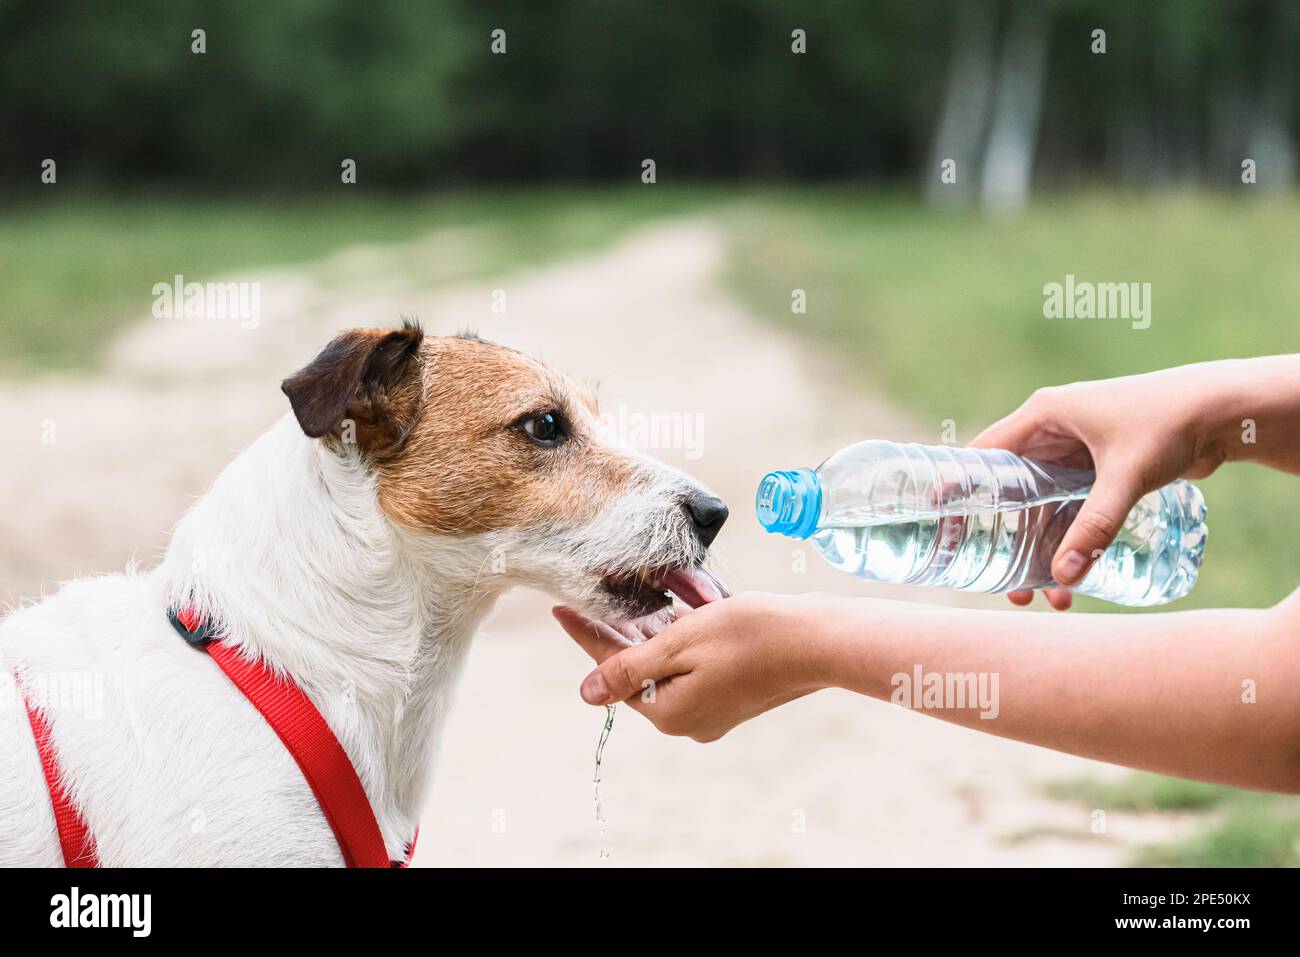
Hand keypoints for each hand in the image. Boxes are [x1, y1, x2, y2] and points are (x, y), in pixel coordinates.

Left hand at [553, 593, 834, 741]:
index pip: (612, 670)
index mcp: (668, 712)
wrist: (818, 641)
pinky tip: (684, 612)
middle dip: (625, 631)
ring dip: (658, 632)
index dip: (586, 634)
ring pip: (668, 666)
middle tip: (601, 593)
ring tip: (647, 597)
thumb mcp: (681, 643)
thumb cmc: (751, 635)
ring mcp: (712, 712)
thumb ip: (631, 667)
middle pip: (640, 670)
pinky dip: (686, 641)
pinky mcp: (732, 698)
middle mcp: (687, 721)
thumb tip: (587, 694)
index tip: (559, 608)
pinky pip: (694, 667)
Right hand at [970, 366, 1234, 608]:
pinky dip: (1068, 539)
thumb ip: (1096, 526)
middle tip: (1008, 585)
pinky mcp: (1100, 468)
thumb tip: (1064, 577)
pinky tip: (1076, 576)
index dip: (962, 490)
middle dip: (1010, 541)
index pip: (984, 454)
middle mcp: (1052, 431)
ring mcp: (1076, 451)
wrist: (1225, 412)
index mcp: (1043, 415)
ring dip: (1042, 549)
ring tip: (1046, 596)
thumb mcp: (1127, 477)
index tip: (947, 529)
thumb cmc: (1172, 424)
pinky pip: (1071, 508)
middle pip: (1013, 492)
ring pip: (1043, 507)